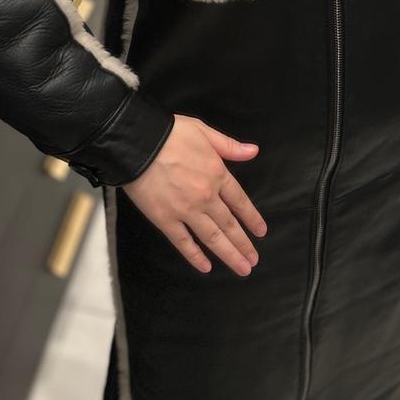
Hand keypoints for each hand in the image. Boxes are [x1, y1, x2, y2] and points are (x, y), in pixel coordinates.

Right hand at [121, 113, 266, 275]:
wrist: (138, 143)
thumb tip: (253, 151)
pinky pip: (183, 242)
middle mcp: (206, 196)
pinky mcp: (165, 219)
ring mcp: (186, 210)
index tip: (260, 232)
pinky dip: (195, 256)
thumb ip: (229, 145)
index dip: (251, 218)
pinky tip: (206, 267)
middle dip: (243, 244)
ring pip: (212, 238)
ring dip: (229, 254)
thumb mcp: (204, 131)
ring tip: (242, 268)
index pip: (239, 201)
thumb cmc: (170, 133)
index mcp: (217, 174)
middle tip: (253, 260)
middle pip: (228, 224)